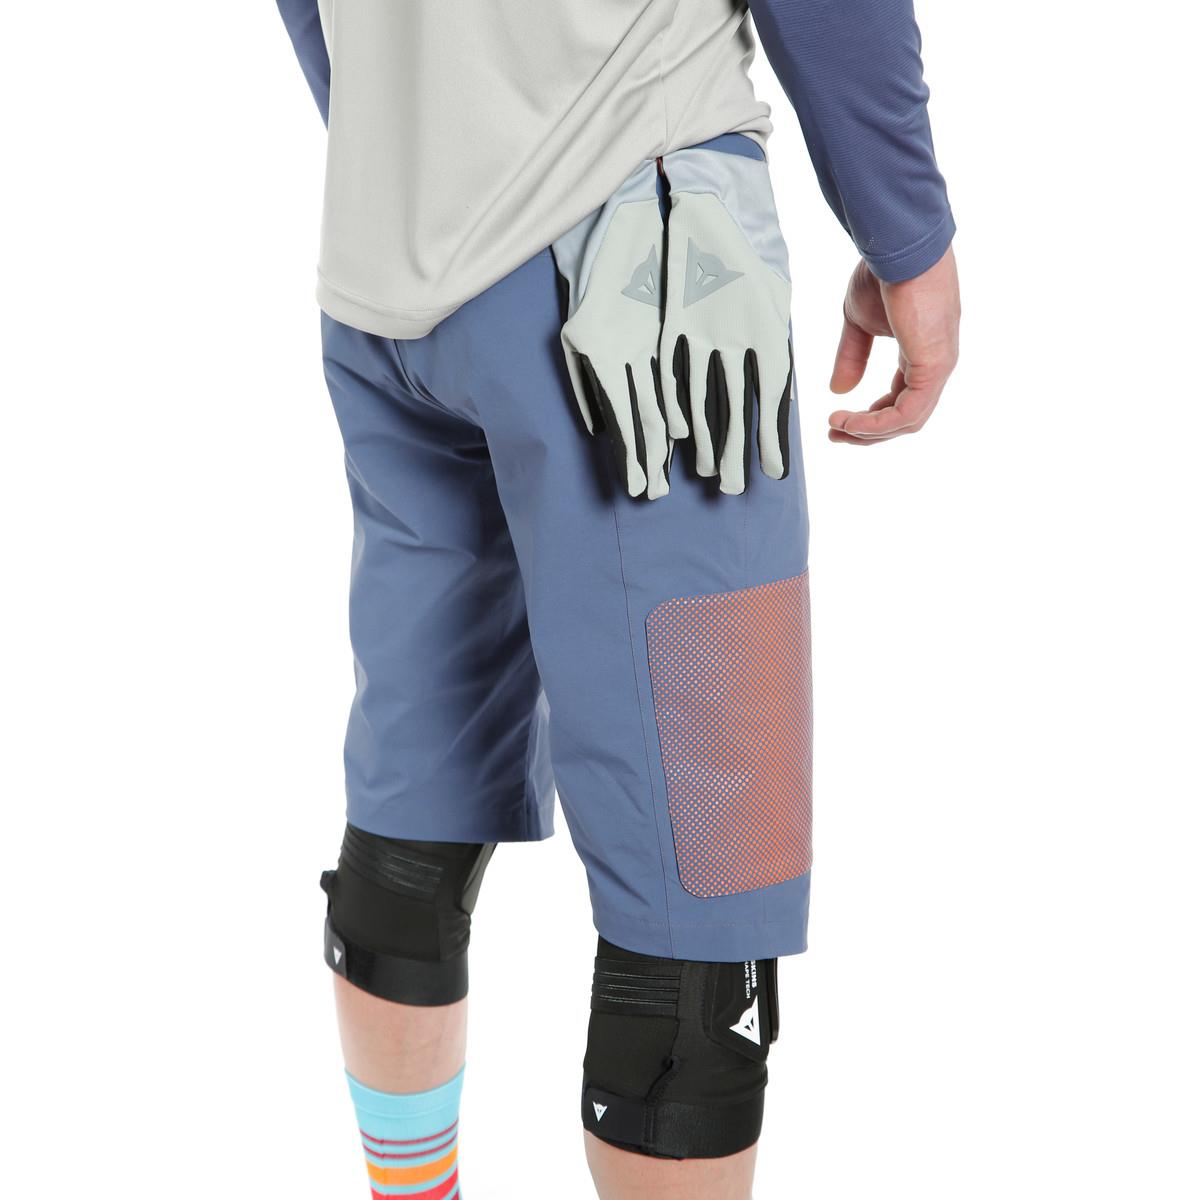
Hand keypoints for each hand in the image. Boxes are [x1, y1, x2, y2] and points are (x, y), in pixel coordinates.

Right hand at [828, 245, 959, 443]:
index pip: (902, 399)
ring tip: (837, 428)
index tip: (838, 421)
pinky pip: (907, 413)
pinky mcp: (933, 367)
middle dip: (868, 432)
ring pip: (908, 420)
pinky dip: (876, 424)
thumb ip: (852, 358)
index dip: (870, 417)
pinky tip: (850, 421)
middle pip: (906, 417)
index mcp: (921, 352)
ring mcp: (938, 366)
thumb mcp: (858, 323)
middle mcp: (935, 363)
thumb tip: (839, 391)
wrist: (898, 249)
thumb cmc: (884, 274)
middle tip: (836, 435)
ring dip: (869, 432)